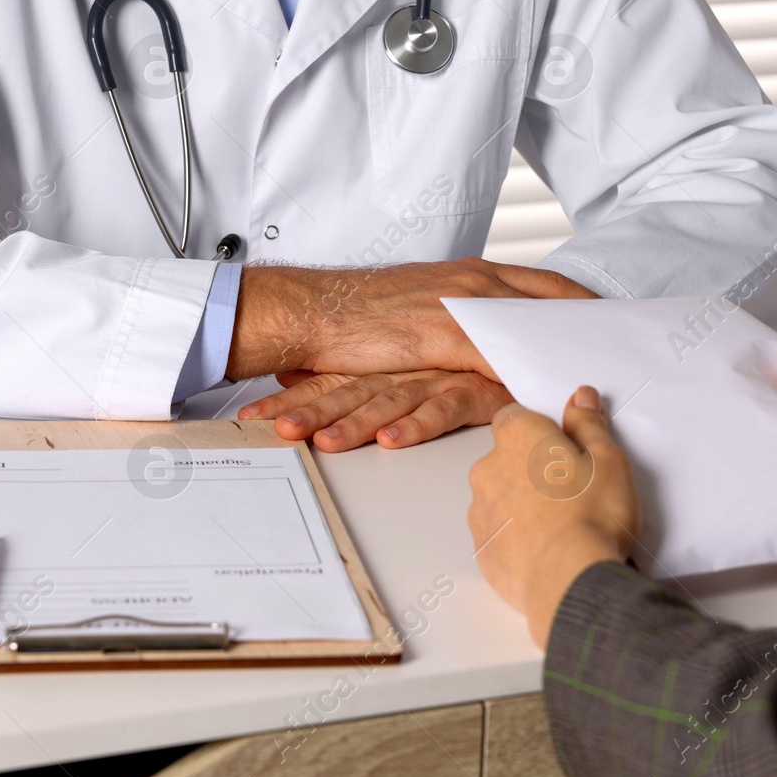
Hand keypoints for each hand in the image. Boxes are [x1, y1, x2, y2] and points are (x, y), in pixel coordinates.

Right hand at [224, 258, 596, 381]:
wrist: (314, 311)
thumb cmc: (358, 315)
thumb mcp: (420, 309)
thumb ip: (460, 320)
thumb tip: (485, 342)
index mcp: (471, 275)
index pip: (546, 287)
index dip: (583, 305)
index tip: (614, 321)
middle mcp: (474, 284)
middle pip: (552, 303)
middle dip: (591, 325)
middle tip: (627, 345)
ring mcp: (461, 308)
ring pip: (532, 329)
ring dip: (567, 350)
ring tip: (603, 372)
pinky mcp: (444, 337)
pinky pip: (500, 357)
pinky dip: (528, 372)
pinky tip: (551, 390)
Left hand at [240, 369, 513, 450]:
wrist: (521, 335)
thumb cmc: (467, 356)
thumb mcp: (408, 373)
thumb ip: (362, 384)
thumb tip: (297, 380)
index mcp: (387, 366)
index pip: (334, 383)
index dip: (297, 398)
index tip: (256, 416)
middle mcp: (408, 370)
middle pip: (353, 392)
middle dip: (313, 411)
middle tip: (277, 429)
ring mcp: (440, 377)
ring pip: (390, 400)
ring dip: (354, 422)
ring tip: (322, 442)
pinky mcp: (474, 389)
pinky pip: (443, 408)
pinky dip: (416, 424)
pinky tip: (391, 440)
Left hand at [468, 387, 637, 647]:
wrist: (570, 580)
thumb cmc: (592, 516)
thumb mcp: (608, 460)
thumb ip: (588, 424)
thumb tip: (581, 398)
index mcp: (518, 437)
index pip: (517, 416)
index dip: (542, 431)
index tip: (566, 447)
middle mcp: (488, 467)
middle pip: (507, 457)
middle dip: (532, 468)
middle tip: (571, 490)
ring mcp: (480, 509)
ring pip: (500, 495)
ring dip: (522, 503)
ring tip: (561, 524)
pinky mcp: (482, 546)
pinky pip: (498, 532)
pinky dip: (516, 536)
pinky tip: (546, 547)